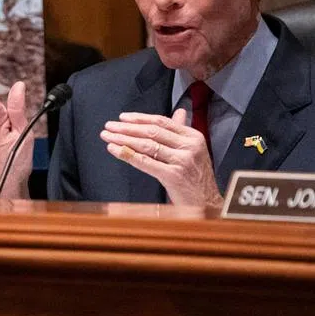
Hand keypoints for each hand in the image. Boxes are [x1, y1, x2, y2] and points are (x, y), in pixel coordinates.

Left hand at [100, 109, 222, 207]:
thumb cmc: (196, 177)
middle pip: (152, 132)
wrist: (207, 204)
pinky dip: (127, 154)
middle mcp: (189, 146)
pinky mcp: (174, 176)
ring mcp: (182, 161)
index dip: (140, 118)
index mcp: (194, 137)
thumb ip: (182, 132)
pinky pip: (145, 162)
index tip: (122, 117)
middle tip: (109, 125)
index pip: (162, 122)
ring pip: (147, 145)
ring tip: (107, 136)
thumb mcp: (193, 151)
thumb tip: (179, 111)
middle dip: (127, 128)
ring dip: (123, 139)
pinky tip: (114, 149)